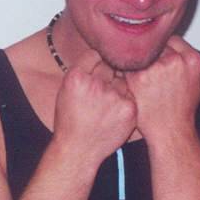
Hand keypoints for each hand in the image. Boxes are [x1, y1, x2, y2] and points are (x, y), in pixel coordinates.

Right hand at [53, 49, 135, 165]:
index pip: (96, 54)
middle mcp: (96, 84)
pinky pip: (132, 95)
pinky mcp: (129, 108)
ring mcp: (114, 97)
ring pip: (123, 81)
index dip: (98, 61)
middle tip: (102, 92)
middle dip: (110, 74)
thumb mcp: (67, 89)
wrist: (78, 150)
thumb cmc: (72, 118)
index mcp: (77, 77)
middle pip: (112, 66)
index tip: (99, 68)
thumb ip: (84, 68)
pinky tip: (114, 114)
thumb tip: (103, 50)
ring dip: (119, 88)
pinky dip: (126, 102)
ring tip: (105, 107)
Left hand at [126, 36, 199, 142]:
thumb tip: (183, 51)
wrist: (170, 130)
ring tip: (143, 79)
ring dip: (140, 63)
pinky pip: (128, 65)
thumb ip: (192, 63)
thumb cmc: (184, 110)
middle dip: (153, 56)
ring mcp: (155, 67)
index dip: (166, 50)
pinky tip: (133, 82)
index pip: (174, 41)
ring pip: (142, 54)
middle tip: (150, 69)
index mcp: (192, 60)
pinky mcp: (138, 76)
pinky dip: (128, 72)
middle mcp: (175, 60)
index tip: (161, 59)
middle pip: (157, 45)